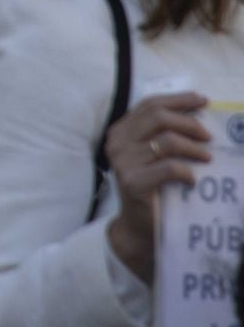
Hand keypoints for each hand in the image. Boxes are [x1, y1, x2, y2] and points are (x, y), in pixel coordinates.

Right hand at [105, 91, 210, 281]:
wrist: (139, 226)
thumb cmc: (153, 188)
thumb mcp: (153, 156)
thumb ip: (163, 135)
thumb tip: (197, 115)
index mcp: (121, 130)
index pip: (150, 104)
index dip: (178, 100)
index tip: (203, 101)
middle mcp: (117, 141)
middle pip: (158, 117)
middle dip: (189, 123)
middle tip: (209, 137)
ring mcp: (122, 161)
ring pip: (167, 141)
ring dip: (194, 148)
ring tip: (207, 159)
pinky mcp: (133, 181)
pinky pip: (169, 168)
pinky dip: (187, 172)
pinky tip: (193, 180)